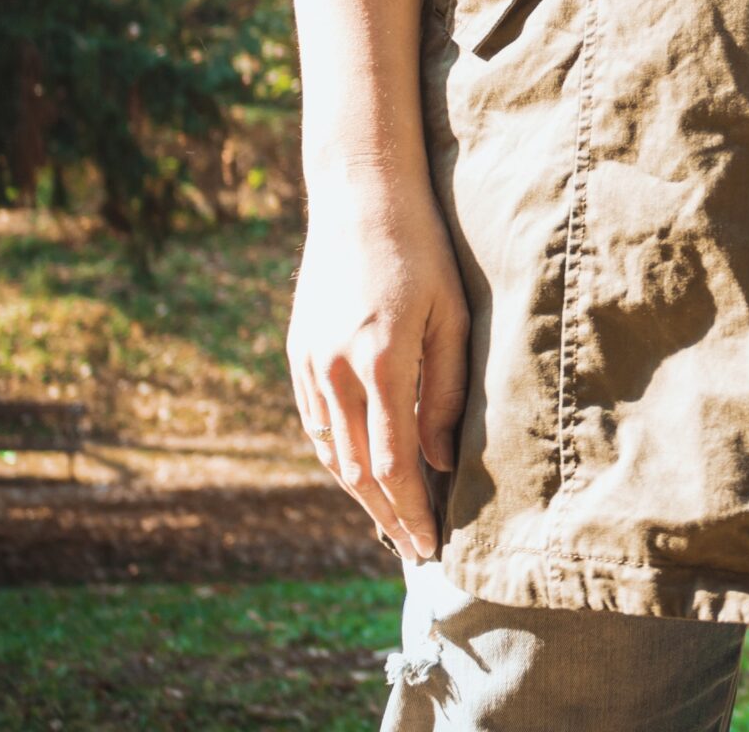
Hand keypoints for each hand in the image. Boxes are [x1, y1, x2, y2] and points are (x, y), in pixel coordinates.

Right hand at [287, 175, 469, 560]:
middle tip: (413, 550)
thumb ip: (448, 395)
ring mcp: (309, 363)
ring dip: (359, 493)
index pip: (394, 465)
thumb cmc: (424, 253)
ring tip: (390, 522)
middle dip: (386, 515)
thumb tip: (438, 465)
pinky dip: (337, 456)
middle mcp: (336, 370)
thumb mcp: (451, 319)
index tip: (431, 544)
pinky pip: (315, 422)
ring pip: (331, 451)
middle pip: (357, 470)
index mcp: (381, 363)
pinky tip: (359, 473)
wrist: (359, 199)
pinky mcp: (297, 353)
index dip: (411, 511)